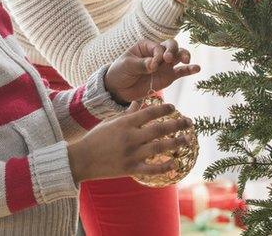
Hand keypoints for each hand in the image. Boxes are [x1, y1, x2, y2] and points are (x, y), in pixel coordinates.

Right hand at [67, 101, 193, 182]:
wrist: (82, 160)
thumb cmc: (96, 138)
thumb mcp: (111, 122)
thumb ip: (128, 113)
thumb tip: (140, 102)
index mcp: (125, 123)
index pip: (150, 112)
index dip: (164, 109)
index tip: (174, 108)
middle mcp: (130, 137)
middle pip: (160, 129)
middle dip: (177, 125)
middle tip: (189, 122)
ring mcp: (132, 154)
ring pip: (160, 148)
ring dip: (176, 143)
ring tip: (187, 139)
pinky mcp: (131, 169)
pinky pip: (152, 169)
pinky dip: (165, 167)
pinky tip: (176, 163)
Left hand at [104, 39, 199, 103]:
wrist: (118, 89)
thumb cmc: (120, 72)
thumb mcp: (127, 66)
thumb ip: (141, 64)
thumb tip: (154, 65)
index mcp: (146, 46)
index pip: (158, 47)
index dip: (158, 55)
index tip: (151, 66)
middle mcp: (158, 53)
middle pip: (172, 46)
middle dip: (173, 51)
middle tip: (169, 59)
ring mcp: (164, 65)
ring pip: (179, 56)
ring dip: (184, 56)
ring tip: (186, 61)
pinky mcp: (168, 77)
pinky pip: (181, 72)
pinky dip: (189, 70)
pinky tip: (197, 68)